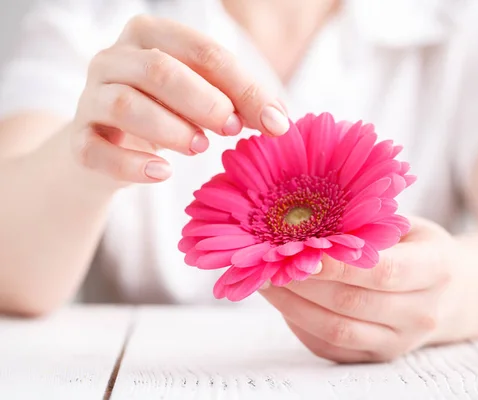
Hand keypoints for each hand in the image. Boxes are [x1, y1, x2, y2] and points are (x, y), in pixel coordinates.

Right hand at [71, 15, 288, 185]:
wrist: (105, 146)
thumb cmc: (164, 113)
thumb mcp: (201, 99)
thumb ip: (237, 102)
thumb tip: (279, 120)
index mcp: (150, 36)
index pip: (203, 52)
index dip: (243, 86)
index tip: (275, 122)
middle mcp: (114, 59)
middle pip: (160, 71)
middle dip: (204, 101)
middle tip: (233, 129)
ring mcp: (90, 99)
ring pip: (125, 104)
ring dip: (170, 128)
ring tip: (200, 147)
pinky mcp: (78, 140)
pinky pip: (96, 150)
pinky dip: (131, 164)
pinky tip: (163, 173)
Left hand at [259, 217, 457, 362]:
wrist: (451, 294)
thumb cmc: (421, 250)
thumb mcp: (408, 226)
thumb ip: (369, 223)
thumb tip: (309, 218)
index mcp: (435, 270)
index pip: (382, 271)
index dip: (336, 264)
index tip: (297, 248)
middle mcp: (421, 313)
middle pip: (351, 303)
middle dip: (303, 283)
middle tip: (267, 263)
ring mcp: (399, 341)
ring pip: (337, 330)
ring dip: (293, 306)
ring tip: (265, 282)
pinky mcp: (376, 357)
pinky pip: (330, 347)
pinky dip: (300, 324)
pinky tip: (283, 301)